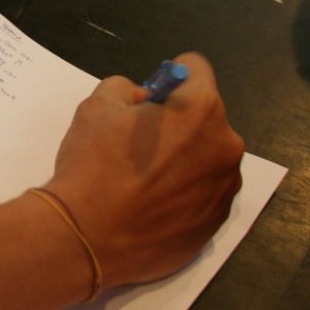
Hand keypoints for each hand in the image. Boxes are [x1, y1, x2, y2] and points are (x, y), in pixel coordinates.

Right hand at [44, 53, 243, 289]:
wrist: (84, 240)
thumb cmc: (92, 167)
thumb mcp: (95, 108)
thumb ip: (125, 88)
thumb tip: (143, 99)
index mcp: (200, 110)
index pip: (194, 69)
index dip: (168, 78)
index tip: (149, 99)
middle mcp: (225, 146)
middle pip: (206, 117)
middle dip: (179, 122)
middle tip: (139, 145)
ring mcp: (225, 189)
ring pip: (207, 158)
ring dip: (185, 160)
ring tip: (144, 182)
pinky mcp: (216, 223)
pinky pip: (204, 194)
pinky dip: (184, 195)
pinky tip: (152, 207)